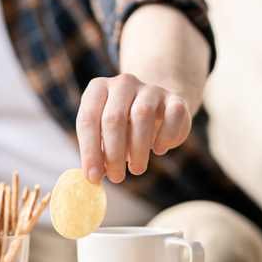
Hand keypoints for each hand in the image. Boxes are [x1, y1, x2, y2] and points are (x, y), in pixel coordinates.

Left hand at [77, 73, 191, 183]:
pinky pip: (173, 115)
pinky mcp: (174, 98)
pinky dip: (165, 137)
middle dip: (113, 154)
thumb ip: (97, 151)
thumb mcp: (104, 134)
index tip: (93, 176)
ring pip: (141, 116)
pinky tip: (158, 150)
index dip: (89, 151)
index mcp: (98, 89)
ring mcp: (149, 88)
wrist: (156, 108)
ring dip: (138, 149)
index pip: (87, 119)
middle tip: (116, 178)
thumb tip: (93, 176)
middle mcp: (122, 83)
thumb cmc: (122, 127)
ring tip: (136, 169)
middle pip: (113, 118)